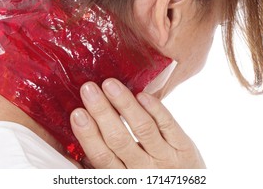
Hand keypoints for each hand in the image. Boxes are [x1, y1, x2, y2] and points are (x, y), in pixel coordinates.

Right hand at [70, 78, 205, 168]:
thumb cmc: (149, 178)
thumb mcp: (128, 175)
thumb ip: (110, 158)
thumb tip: (82, 135)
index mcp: (124, 178)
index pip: (103, 157)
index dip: (89, 135)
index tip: (77, 113)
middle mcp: (144, 170)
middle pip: (119, 140)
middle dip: (102, 113)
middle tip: (89, 89)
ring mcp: (166, 158)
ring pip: (143, 128)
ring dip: (125, 104)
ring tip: (110, 84)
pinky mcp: (185, 147)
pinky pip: (169, 125)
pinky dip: (155, 109)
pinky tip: (141, 95)